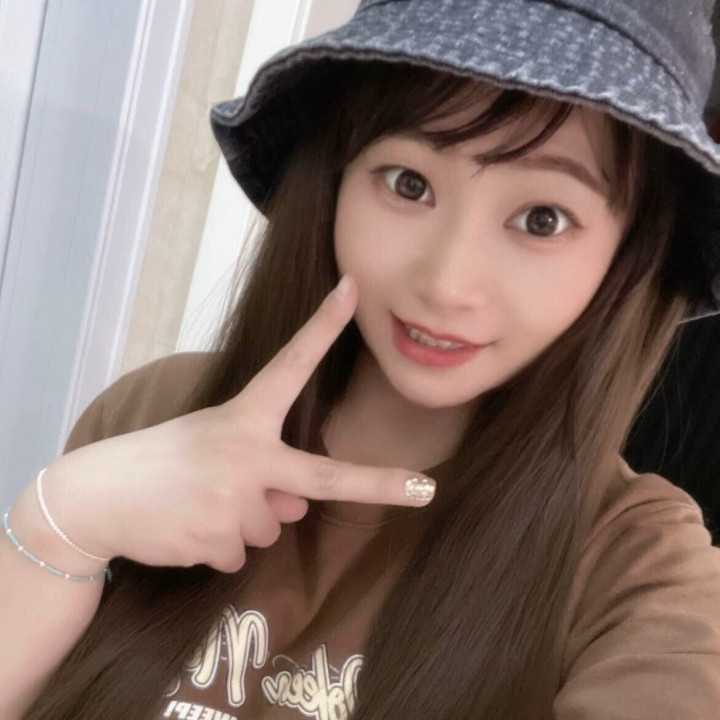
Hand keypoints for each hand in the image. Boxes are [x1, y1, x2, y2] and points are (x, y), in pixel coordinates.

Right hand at [39, 276, 435, 573]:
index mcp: (243, 416)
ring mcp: (233, 498)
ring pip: (270, 526)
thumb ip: (264, 473)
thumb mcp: (214, 450)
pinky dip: (217, 547)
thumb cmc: (161, 462)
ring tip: (196, 504)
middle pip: (324, 477)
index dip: (322, 328)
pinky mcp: (216, 540)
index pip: (290, 364)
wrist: (93, 498)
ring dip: (240, 523)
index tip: (352, 290)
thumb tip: (295, 508)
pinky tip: (185, 528)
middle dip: (379, 485)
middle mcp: (246, 453)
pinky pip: (239, 554)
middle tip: (425, 490)